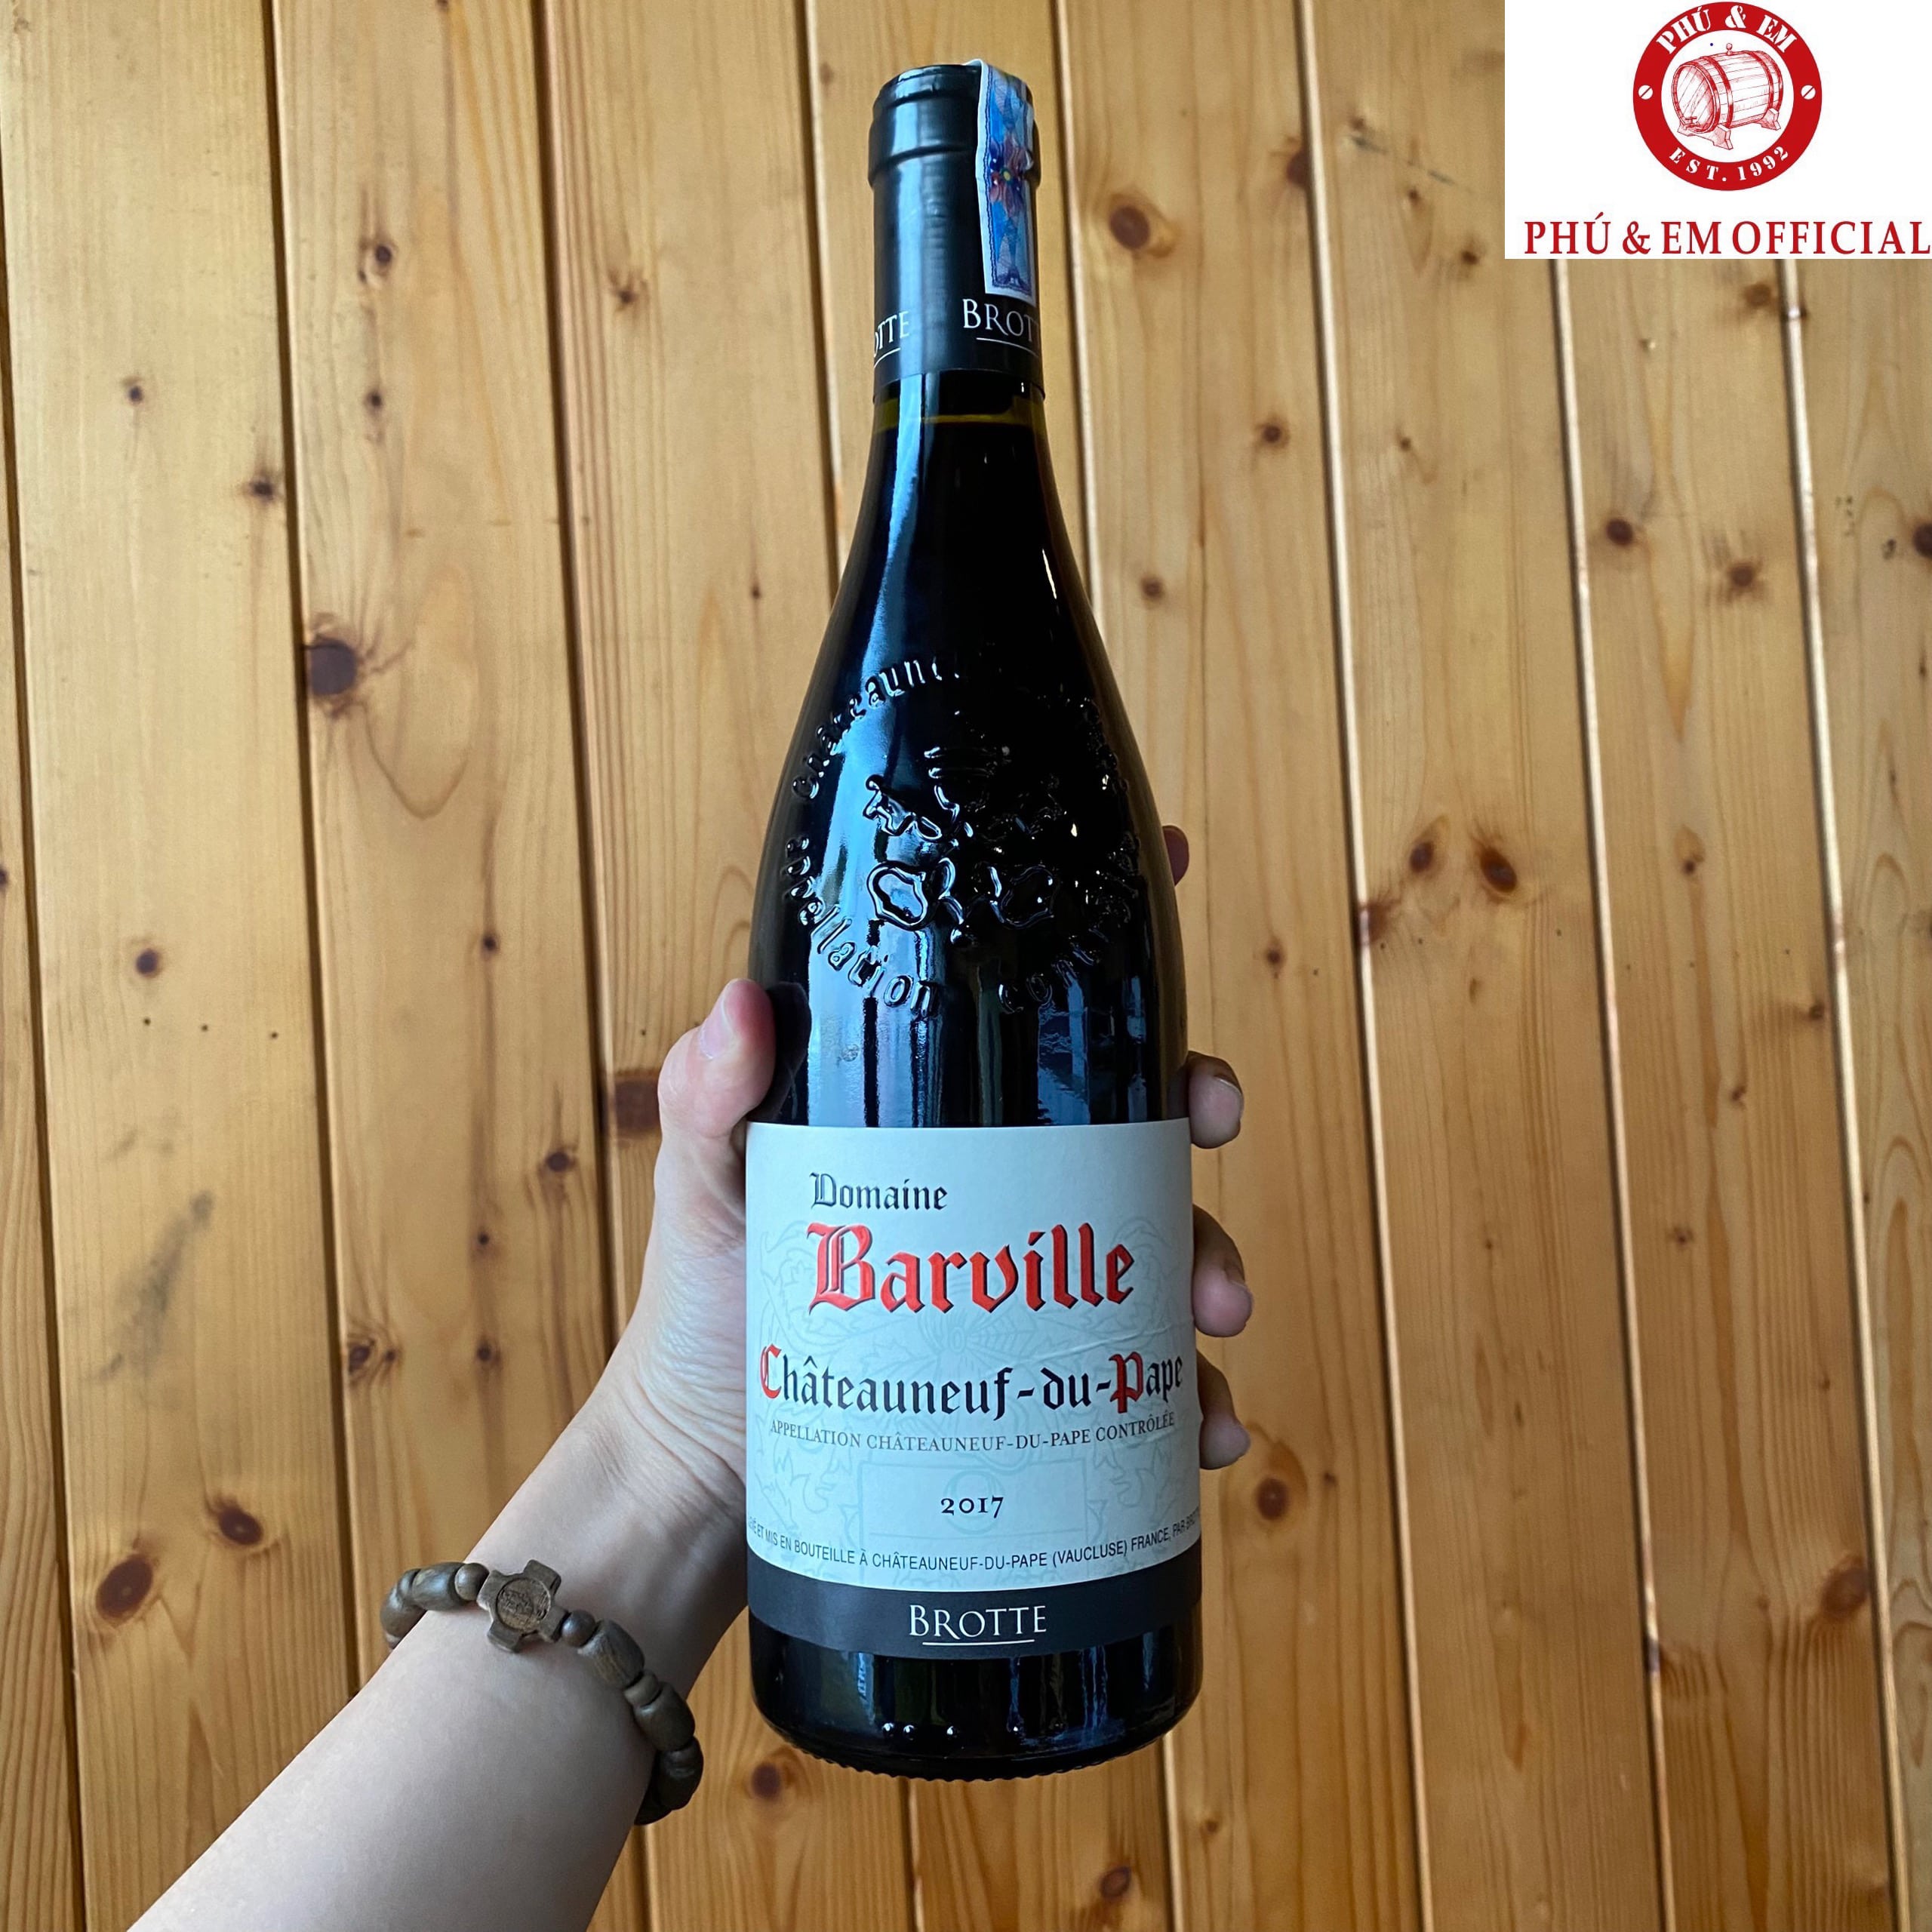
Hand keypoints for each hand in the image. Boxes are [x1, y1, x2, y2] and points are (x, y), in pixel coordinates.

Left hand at [590, 822, 1251, 1520]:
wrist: (710, 1457)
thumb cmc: (709, 1301)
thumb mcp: (707, 1183)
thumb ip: (711, 1096)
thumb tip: (741, 1003)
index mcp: (939, 1109)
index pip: (1032, 1002)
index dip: (1107, 933)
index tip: (1172, 866)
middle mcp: (1005, 1180)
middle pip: (1132, 1112)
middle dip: (1196, 1104)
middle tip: (1212, 1122)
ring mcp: (1035, 1278)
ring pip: (1161, 1241)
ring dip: (1212, 1261)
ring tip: (1214, 1309)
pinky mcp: (1048, 1375)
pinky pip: (1145, 1380)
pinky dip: (1194, 1401)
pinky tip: (1205, 1424)